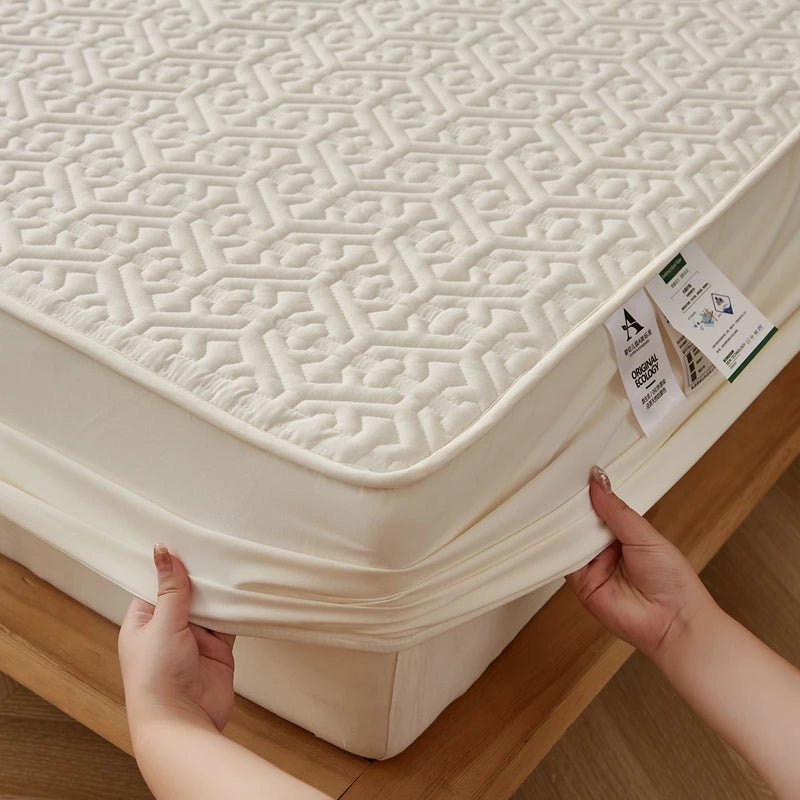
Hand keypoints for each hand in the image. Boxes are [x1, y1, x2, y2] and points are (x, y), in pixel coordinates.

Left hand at [118, 545, 235, 732]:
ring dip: (220, 594)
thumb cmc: (156, 678)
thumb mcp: (161, 624)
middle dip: (200, 577)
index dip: (168, 566)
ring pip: (210, 608)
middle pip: (186, 594)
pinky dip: (236, 611)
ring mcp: (194, 641)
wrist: (181, 722)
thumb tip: (163, 551)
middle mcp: (167, 630)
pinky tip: (244, 593)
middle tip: (215, 545)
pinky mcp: (217, 651)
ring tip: (232, 562)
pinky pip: (229, 625)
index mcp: (143, 622)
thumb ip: (170, 589)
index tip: (184, 540)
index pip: (155, 586)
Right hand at [566, 466, 717, 658]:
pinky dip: (557, 548)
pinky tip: (551, 530)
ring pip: (569, 540)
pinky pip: (563, 562)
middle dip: (570, 506)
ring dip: (562, 524)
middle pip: (580, 523)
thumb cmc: (672, 580)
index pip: (599, 508)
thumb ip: (617, 510)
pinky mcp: (581, 584)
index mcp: (624, 533)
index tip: (572, 471)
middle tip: (555, 482)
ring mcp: (592, 566)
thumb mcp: (645, 535)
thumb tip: (596, 478)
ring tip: (549, 500)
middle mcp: (605, 549)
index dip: (587, 493)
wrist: (674, 622)